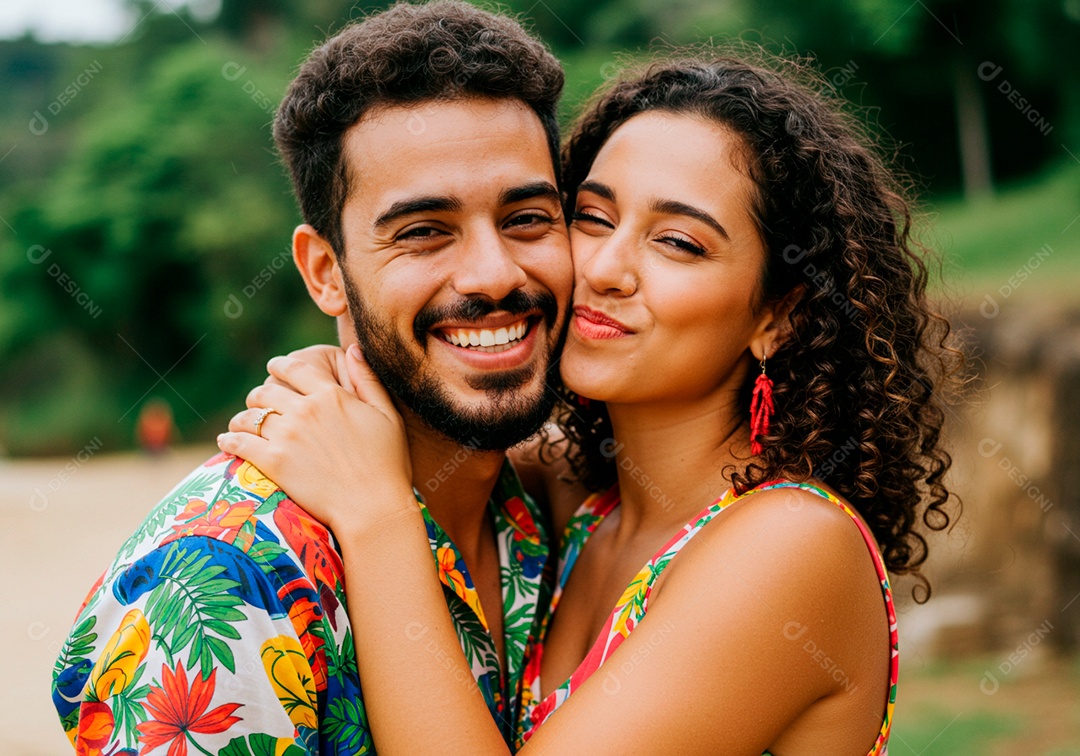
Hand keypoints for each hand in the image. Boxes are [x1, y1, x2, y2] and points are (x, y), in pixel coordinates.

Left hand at [217, 345, 414, 535]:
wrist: (373, 508)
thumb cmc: (387, 465)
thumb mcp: (388, 416)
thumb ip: (367, 380)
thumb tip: (353, 350)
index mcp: (331, 395)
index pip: (294, 367)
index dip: (280, 365)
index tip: (274, 368)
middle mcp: (305, 410)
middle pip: (266, 390)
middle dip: (260, 394)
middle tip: (260, 402)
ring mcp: (287, 436)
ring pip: (250, 415)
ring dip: (244, 417)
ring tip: (242, 423)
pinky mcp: (273, 462)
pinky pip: (240, 442)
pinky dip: (230, 439)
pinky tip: (227, 440)